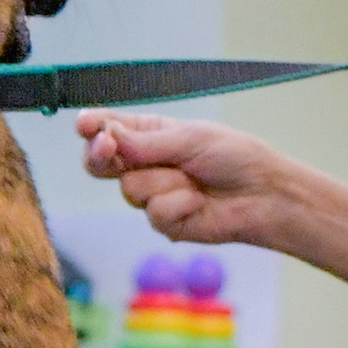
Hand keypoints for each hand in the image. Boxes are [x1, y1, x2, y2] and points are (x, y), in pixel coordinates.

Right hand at [77, 112, 295, 246]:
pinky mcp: (165, 223)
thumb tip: (108, 137)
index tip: (83, 125)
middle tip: (107, 146)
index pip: (109, 129)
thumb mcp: (189, 139)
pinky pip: (155, 213)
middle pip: (99, 164)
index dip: (92, 128)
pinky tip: (200, 203)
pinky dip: (180, 205)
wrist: (263, 195)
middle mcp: (145, 164)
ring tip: (194, 181)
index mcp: (150, 135)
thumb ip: (146, 142)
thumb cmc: (233, 157)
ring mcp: (152, 195)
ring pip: (130, 189)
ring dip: (165, 182)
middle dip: (101, 155)